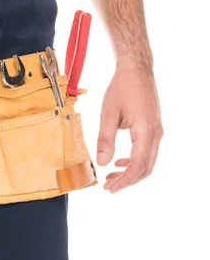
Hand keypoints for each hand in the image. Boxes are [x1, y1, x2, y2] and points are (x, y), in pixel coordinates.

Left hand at [97, 60, 162, 192]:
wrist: (136, 70)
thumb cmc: (122, 88)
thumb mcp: (108, 114)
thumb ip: (105, 139)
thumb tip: (102, 163)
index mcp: (145, 131)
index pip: (137, 165)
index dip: (124, 180)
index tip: (110, 188)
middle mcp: (155, 133)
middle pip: (145, 168)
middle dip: (127, 180)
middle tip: (108, 187)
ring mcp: (156, 131)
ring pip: (147, 161)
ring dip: (130, 172)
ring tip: (111, 177)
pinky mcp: (152, 128)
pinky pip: (146, 151)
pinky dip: (134, 161)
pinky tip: (119, 162)